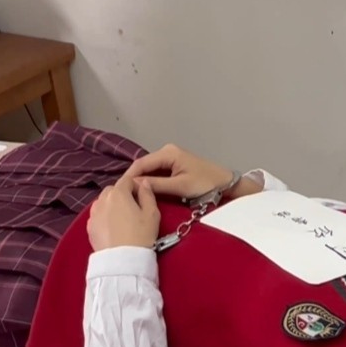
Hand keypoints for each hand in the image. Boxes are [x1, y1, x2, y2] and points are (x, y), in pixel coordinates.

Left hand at [87, 178, 160, 250]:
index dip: (136, 187)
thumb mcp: (152, 213)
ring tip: (122, 220)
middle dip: (122, 195)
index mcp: (118, 192)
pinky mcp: (89, 227)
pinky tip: (112, 229)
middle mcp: (102, 199)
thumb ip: (148, 194)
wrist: (122, 261)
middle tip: (133, 210)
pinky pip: (98, 216)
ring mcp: (93, 213)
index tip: (143, 198)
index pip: (128, 180)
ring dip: (112, 205)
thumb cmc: (141, 235)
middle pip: (113, 190)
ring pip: (103, 202)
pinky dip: (104, 217)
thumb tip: (144, 183)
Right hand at [122, 143, 236, 199]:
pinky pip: (157, 172)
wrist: (226, 184)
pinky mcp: (174, 165)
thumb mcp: (180, 187)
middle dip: (134, 179)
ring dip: (142, 181)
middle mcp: (167, 151)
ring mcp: (171, 157)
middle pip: (144, 165)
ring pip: (150, 170)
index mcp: (168, 152)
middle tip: (124, 195)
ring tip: (131, 195)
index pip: (141, 163)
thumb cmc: (206, 184)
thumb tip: (135, 185)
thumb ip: (157, 185)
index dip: (129, 176)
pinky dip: (151, 181)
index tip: (119, 190)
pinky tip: (145, 191)